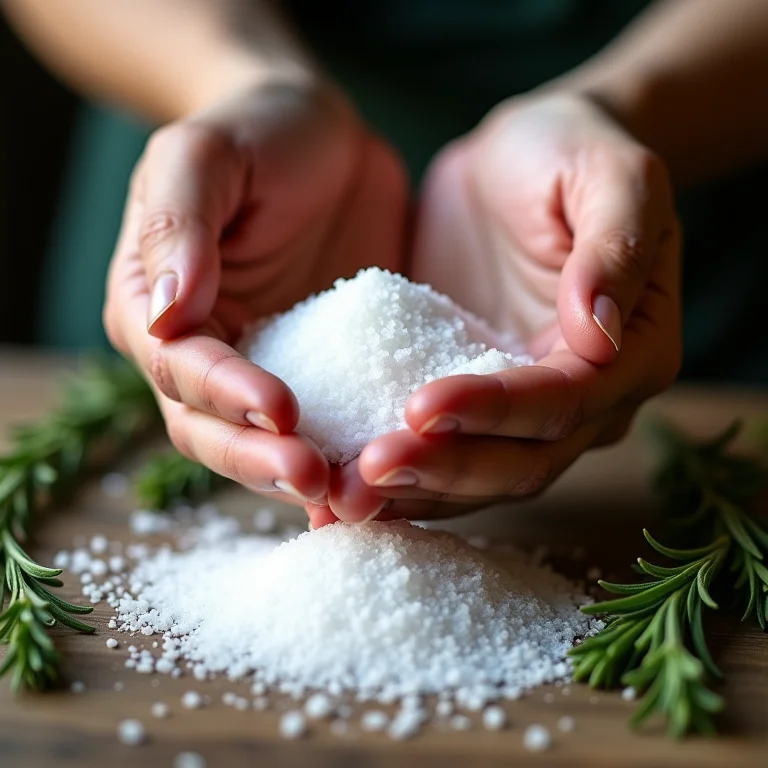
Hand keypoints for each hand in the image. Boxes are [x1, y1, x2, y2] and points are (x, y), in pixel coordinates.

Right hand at [104, 79, 407, 507]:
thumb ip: (179, 230)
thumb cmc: (254, 131)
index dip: (226, 396)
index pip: (182, 370)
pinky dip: (348, 453)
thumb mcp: (205, 157)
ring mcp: (265, 368)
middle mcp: (205, 354)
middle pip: (215, 430)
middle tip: (316, 480)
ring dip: (303, 475)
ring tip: (353, 495)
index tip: (281, 411)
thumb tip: (164, 317)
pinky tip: (384, 474)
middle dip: (260, 461)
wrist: (321, 133)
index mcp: (157, 310)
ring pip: (269, 444)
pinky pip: (331, 422)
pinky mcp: (323, 371)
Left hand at [323, 93, 680, 524]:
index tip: (421, 407)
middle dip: (444, 470)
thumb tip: (600, 335)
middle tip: (367, 470)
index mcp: (632, 352)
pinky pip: (440, 455)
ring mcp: (526, 412)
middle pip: (520, 461)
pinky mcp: (475, 405)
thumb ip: (614, 248)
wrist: (520, 162)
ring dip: (413, 492)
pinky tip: (341, 485)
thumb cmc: (570, 153)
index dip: (496, 411)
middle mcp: (586, 401)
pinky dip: (397, 480)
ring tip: (341, 495)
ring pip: (476, 478)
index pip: (565, 402)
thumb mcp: (610, 176)